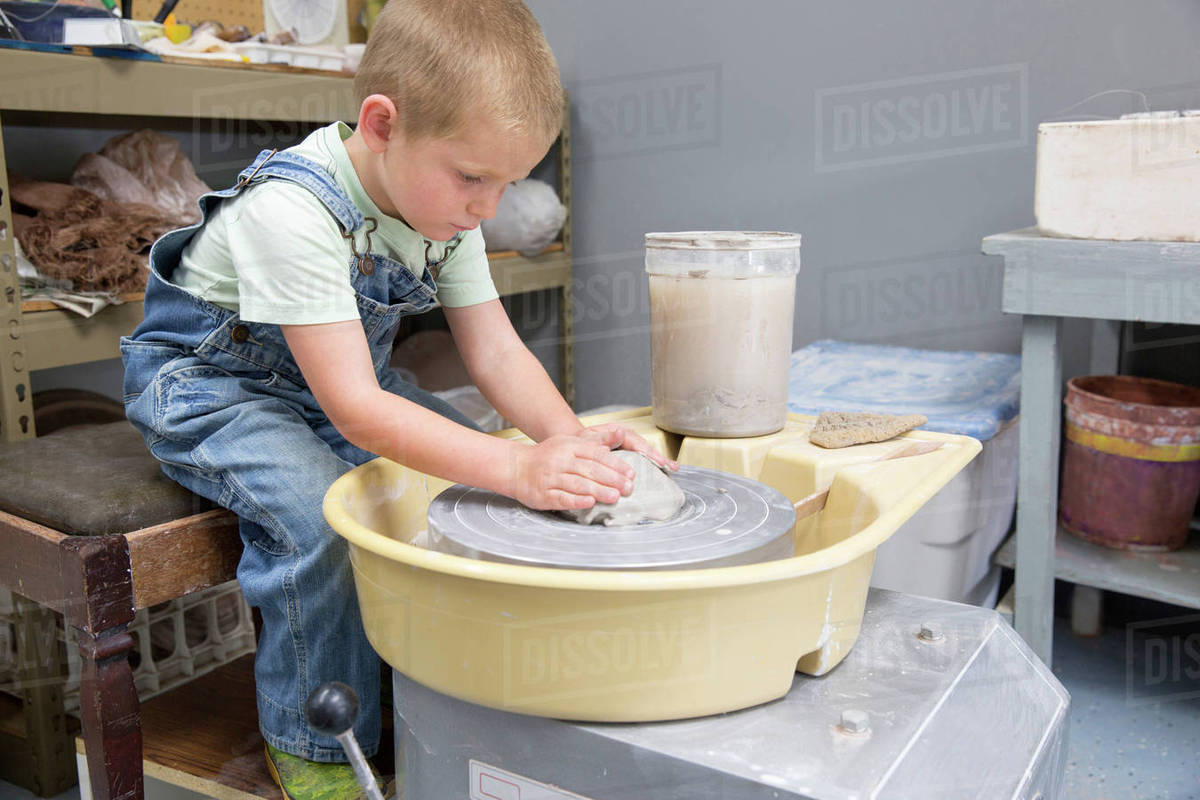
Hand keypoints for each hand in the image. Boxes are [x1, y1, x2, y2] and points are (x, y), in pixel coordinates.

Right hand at [510, 434, 637, 510]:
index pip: (596, 454)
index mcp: (569, 447)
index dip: (615, 464)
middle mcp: (560, 461)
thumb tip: (619, 436)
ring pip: (577, 484)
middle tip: (628, 487)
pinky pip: (561, 498)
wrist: (516, 467)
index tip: (630, 473)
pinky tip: (589, 502)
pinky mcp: (542, 494)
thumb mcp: (570, 443)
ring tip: (615, 496)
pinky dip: (576, 500)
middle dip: (611, 479)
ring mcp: (550, 478)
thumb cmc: (546, 456)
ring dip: (598, 490)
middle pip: (590, 470)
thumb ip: (595, 442)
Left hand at [579, 423, 679, 471]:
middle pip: (644, 448)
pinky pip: (639, 461)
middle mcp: (624, 438)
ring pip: (644, 454)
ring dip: (658, 462)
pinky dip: (650, 467)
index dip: (648, 453)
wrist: (571, 450)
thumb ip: (602, 438)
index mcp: (616, 432)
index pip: (636, 442)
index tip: (659, 461)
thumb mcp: (588, 440)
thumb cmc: (579, 445)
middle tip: (671, 466)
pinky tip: (662, 472)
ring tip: (672, 468)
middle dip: (658, 457)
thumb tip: (620, 433)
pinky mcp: (625, 457)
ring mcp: (626, 448)